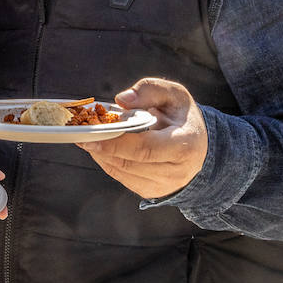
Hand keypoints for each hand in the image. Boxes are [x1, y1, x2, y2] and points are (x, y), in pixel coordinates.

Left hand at [78, 78, 207, 199]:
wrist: (200, 148)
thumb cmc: (183, 118)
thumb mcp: (174, 95)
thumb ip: (149, 90)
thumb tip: (121, 99)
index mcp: (184, 145)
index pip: (145, 148)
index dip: (116, 142)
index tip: (92, 133)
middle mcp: (176, 171)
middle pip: (129, 162)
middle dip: (102, 146)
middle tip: (82, 132)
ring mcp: (163, 186)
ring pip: (122, 171)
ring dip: (101, 153)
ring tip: (89, 135)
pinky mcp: (151, 192)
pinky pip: (121, 177)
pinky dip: (107, 161)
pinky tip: (102, 146)